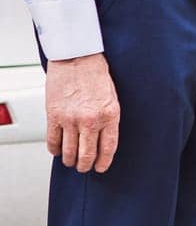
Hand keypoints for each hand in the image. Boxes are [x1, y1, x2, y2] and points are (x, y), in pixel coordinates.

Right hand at [45, 53, 120, 172]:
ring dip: (70, 160)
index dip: (104, 162)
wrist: (77, 58)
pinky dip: (54, 149)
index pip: (108, 148)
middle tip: (84, 167)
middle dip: (85, 165)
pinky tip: (57, 151)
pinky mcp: (54, 115)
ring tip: (71, 161)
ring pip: (69, 151)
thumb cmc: (97, 75)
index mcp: (110, 115)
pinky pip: (52, 140)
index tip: (100, 168)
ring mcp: (71, 119)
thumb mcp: (113, 98)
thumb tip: (104, 138)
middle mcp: (90, 120)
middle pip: (87, 154)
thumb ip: (109, 119)